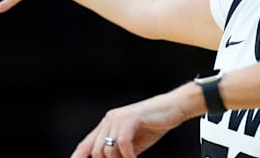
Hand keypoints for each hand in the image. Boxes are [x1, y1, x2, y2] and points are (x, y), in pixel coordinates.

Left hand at [70, 87, 196, 157]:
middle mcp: (109, 120)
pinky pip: (122, 144)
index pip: (85, 146)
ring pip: (108, 149)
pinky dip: (128, 156)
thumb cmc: (155, 124)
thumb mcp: (133, 142)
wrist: (174, 107)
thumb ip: (119, 151)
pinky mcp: (130, 118)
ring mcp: (119, 118)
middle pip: (96, 151)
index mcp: (107, 125)